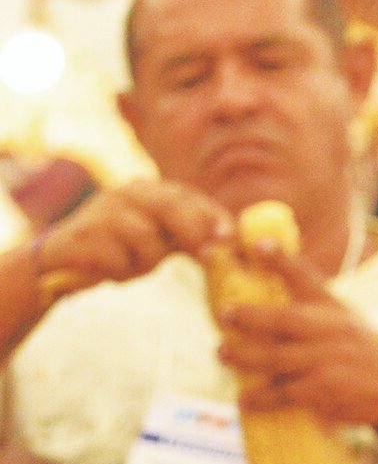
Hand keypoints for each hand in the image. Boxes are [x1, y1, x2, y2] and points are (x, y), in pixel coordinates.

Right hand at [37, 180, 231, 286]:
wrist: (60, 259)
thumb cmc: (120, 248)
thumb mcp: (158, 237)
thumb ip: (189, 236)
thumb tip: (230, 244)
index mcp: (149, 189)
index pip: (189, 197)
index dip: (213, 217)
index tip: (230, 239)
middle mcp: (127, 193)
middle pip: (172, 208)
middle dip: (194, 234)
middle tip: (205, 258)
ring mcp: (104, 211)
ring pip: (147, 241)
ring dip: (145, 264)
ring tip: (130, 266)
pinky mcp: (84, 236)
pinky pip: (120, 262)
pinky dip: (120, 274)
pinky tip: (107, 270)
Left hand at [220, 243, 377, 426]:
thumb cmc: (362, 353)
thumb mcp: (346, 322)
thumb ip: (314, 311)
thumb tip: (267, 307)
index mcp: (333, 309)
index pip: (306, 279)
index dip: (281, 260)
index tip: (259, 244)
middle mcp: (330, 331)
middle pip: (284, 319)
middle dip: (250, 316)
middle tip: (222, 313)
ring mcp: (327, 361)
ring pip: (276, 358)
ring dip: (244, 357)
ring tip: (221, 353)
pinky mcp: (324, 390)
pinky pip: (284, 393)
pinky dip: (260, 398)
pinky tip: (243, 400)